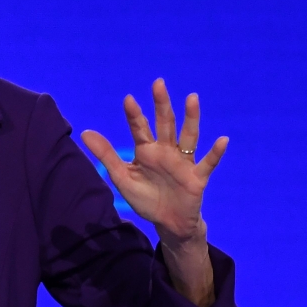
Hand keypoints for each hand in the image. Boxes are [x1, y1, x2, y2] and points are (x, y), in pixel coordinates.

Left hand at [80, 79, 227, 306]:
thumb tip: (84, 132)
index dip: (134, 115)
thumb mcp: (122, 177)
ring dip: (191, 118)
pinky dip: (215, 153)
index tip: (128, 99)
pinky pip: (208, 163)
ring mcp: (183, 162)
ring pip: (188, 136)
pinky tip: (222, 139)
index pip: (140, 128)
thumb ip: (106, 154)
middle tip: (158, 83)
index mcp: (146, 151)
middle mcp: (166, 151)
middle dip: (161, 104)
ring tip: (192, 98)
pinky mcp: (197, 177)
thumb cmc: (145, 198)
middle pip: (164, 124)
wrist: (167, 222)